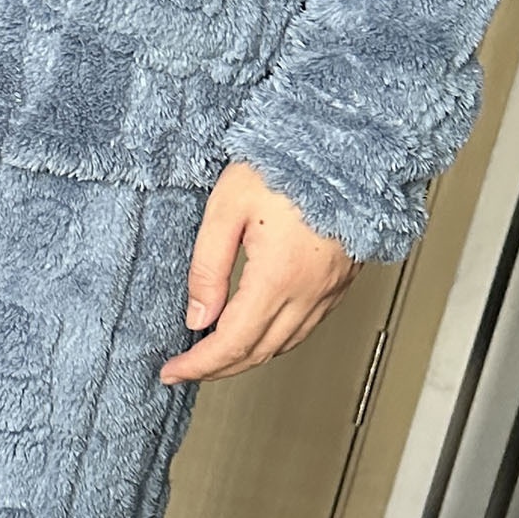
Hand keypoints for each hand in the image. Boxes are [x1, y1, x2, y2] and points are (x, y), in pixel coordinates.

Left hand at [159, 160, 355, 383]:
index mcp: (279, 276)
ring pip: (285, 345)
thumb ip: (207, 267)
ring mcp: (331, 289)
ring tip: (215, 355)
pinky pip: (307, 327)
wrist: (345, 145)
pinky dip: (277, 340)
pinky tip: (258, 331)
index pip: (232, 343)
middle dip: (218, 369)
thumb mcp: (228, 207)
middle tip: (187, 369)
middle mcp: (310, 291)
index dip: (198, 365)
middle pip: (259, 352)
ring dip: (248, 357)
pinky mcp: (342, 281)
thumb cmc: (287, 164)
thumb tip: (198, 317)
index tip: (173, 372)